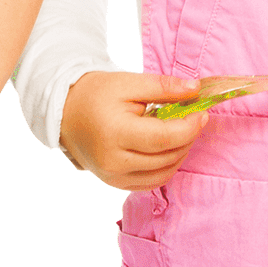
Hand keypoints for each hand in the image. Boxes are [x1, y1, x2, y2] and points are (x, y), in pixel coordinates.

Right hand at [58, 70, 209, 190]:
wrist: (66, 114)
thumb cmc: (96, 95)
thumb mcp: (128, 83)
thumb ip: (164, 87)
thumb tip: (196, 90)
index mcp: (115, 134)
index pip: (164, 139)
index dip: (189, 128)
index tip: (201, 113)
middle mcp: (114, 162)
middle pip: (167, 157)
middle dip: (188, 138)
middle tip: (193, 118)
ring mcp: (113, 177)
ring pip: (163, 173)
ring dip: (180, 153)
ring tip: (181, 132)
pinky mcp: (116, 183)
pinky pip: (152, 182)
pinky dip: (167, 167)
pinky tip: (168, 148)